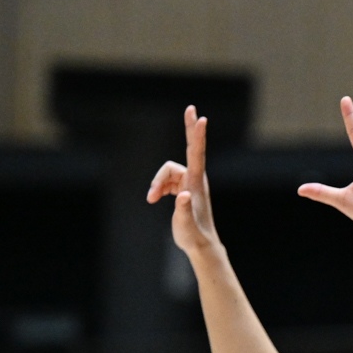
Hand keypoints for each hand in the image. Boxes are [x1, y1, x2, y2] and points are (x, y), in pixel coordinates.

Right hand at [144, 105, 220, 257]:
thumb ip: (183, 210)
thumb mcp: (185, 225)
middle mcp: (194, 179)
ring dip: (156, 183)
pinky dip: (157, 187)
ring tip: (151, 199)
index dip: (197, 136)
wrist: (200, 245)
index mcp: (196, 183)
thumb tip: (183, 195)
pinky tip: (153, 199)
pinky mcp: (183, 189)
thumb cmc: (193, 235)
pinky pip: (166, 180)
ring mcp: (189, 183)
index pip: (196, 153)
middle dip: (189, 129)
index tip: (202, 118)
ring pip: (167, 172)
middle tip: (191, 108)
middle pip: (190, 149)